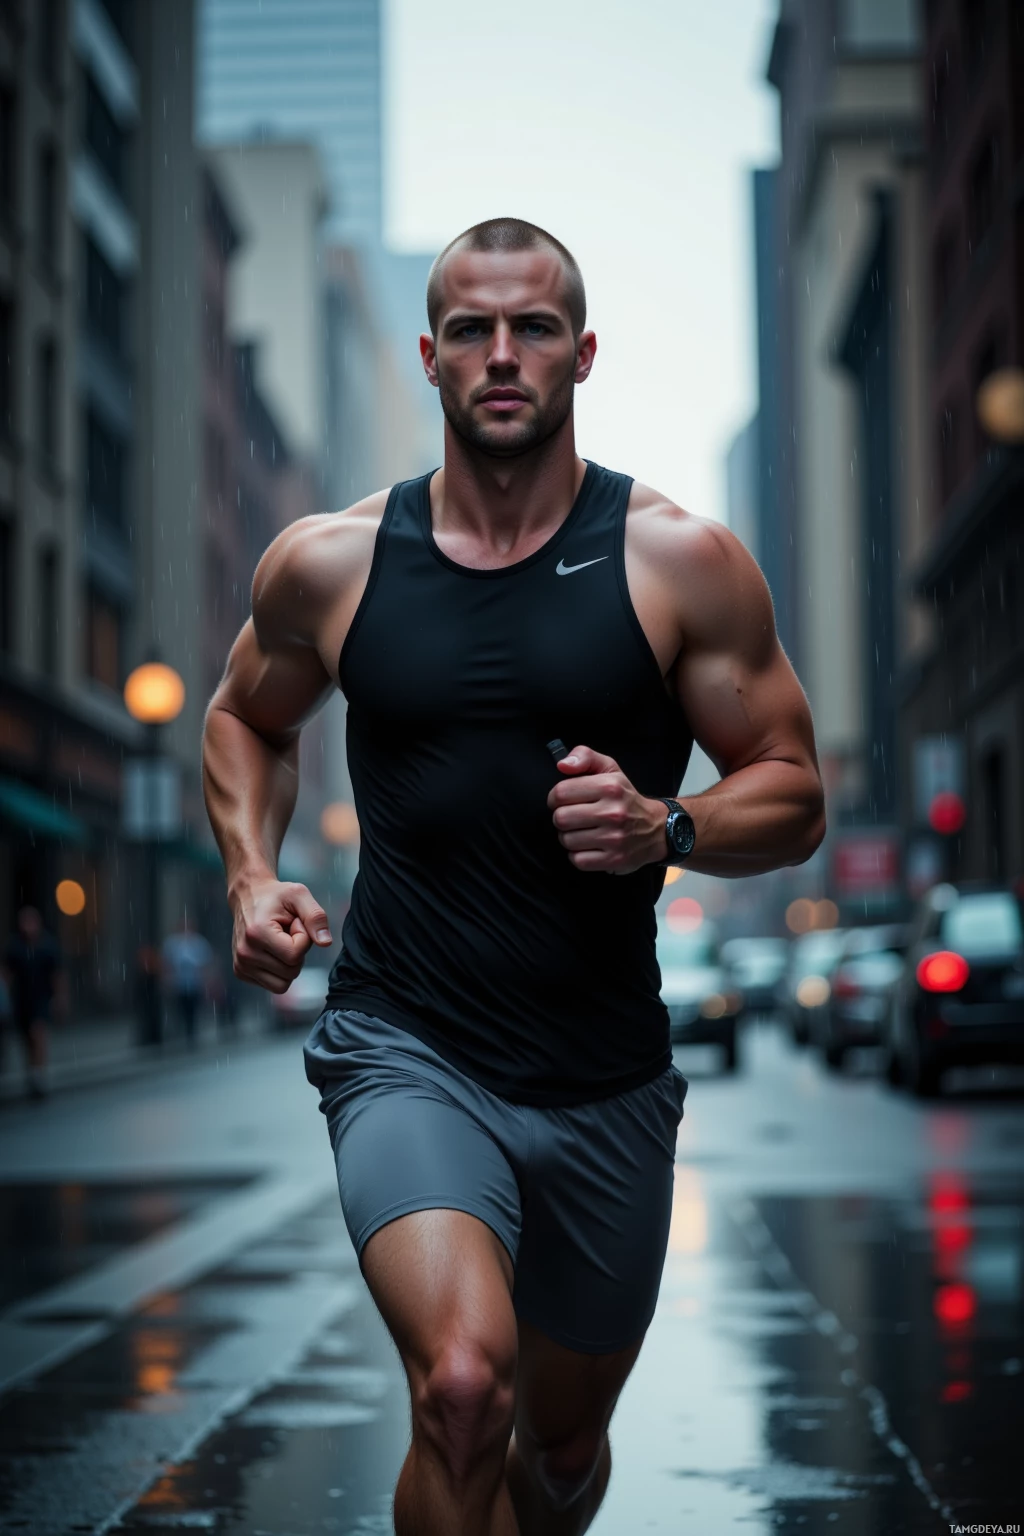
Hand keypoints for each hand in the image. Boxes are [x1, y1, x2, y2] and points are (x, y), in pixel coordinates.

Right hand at [231, 878, 332, 992]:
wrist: (248, 896)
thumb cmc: (275, 895)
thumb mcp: (299, 895)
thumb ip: (316, 917)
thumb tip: (326, 943)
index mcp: (257, 933)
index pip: (295, 955)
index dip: (303, 939)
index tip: (294, 923)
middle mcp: (245, 953)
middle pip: (291, 972)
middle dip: (297, 952)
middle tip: (287, 931)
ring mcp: (241, 965)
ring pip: (282, 984)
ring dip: (288, 964)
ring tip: (280, 941)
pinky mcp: (241, 972)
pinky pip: (273, 984)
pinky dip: (278, 970)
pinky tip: (272, 950)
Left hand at [546, 745, 666, 874]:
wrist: (656, 829)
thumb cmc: (625, 798)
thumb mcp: (610, 769)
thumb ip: (584, 756)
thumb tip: (562, 765)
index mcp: (610, 786)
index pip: (561, 792)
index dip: (555, 797)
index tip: (562, 801)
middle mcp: (613, 812)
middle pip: (560, 818)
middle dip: (562, 818)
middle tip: (573, 817)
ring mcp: (614, 838)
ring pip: (566, 840)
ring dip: (569, 837)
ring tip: (583, 831)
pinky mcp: (614, 860)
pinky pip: (577, 860)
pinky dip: (578, 855)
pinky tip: (589, 846)